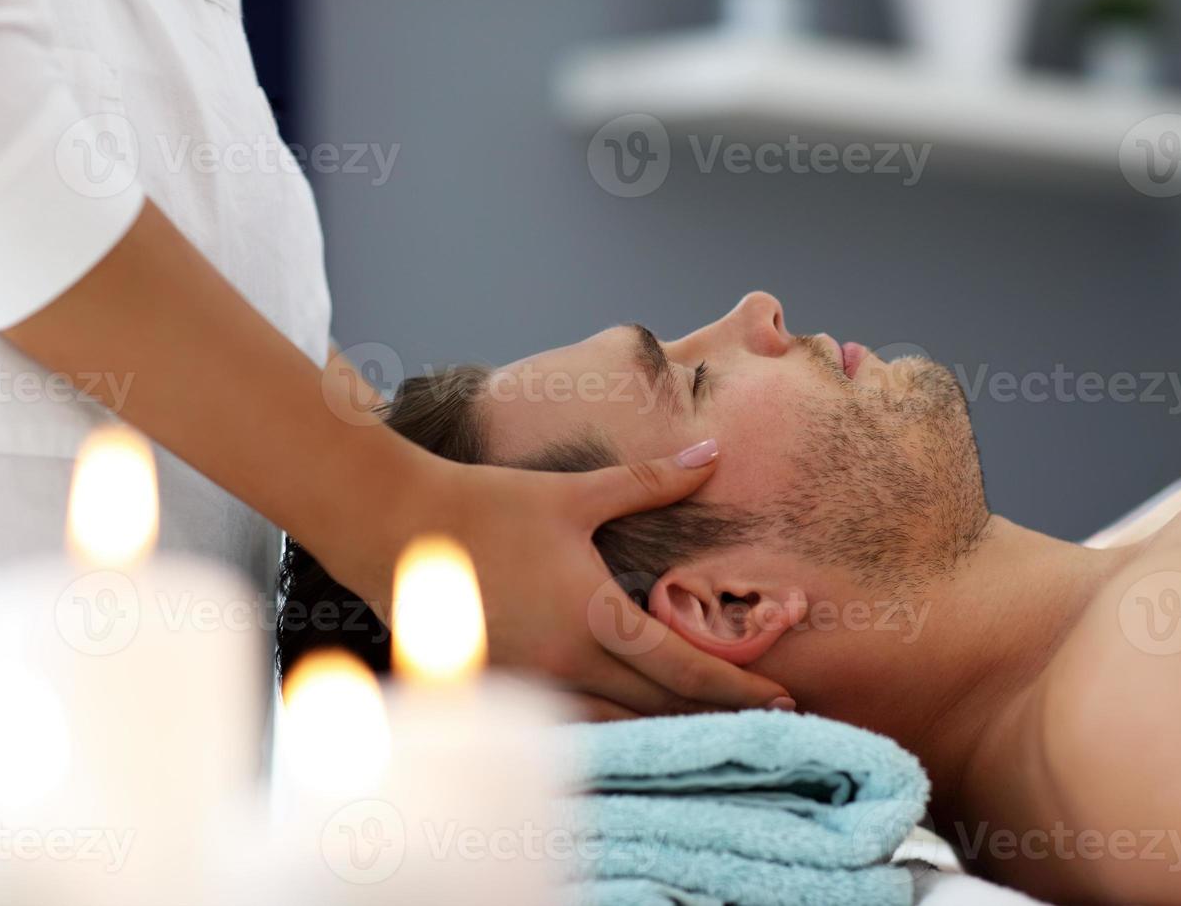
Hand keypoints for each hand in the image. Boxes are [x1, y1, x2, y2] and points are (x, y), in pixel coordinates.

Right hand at [424, 444, 794, 716]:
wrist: (395, 527)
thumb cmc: (489, 504)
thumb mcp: (577, 492)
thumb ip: (651, 480)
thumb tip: (713, 453)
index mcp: (592, 616)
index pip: (683, 668)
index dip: (740, 687)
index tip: (785, 699)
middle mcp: (565, 662)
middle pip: (658, 707)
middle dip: (717, 714)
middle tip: (770, 719)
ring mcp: (529, 683)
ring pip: (615, 725)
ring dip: (665, 727)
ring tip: (711, 726)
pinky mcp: (499, 688)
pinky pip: (569, 722)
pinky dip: (609, 726)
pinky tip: (631, 723)